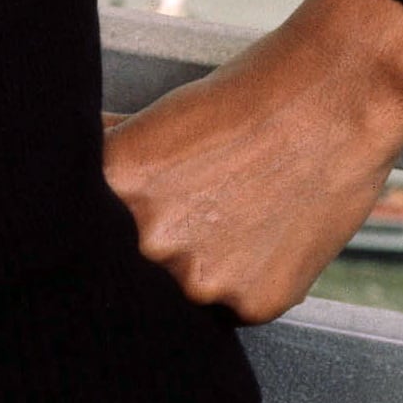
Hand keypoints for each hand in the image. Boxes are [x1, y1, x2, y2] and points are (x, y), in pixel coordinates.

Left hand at [103, 0, 402, 322]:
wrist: (333, 98)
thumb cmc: (245, 98)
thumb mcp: (157, 121)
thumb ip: (113, 163)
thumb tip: (69, 172)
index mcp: (115, 188)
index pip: (83, 231)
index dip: (101, 231)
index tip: (119, 226)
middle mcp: (149, 240)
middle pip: (135, 265)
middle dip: (157, 244)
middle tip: (199, 210)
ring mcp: (202, 278)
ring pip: (185, 289)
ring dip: (203, 264)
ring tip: (238, 213)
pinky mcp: (254, 303)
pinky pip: (234, 304)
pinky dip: (249, 277)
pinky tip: (269, 231)